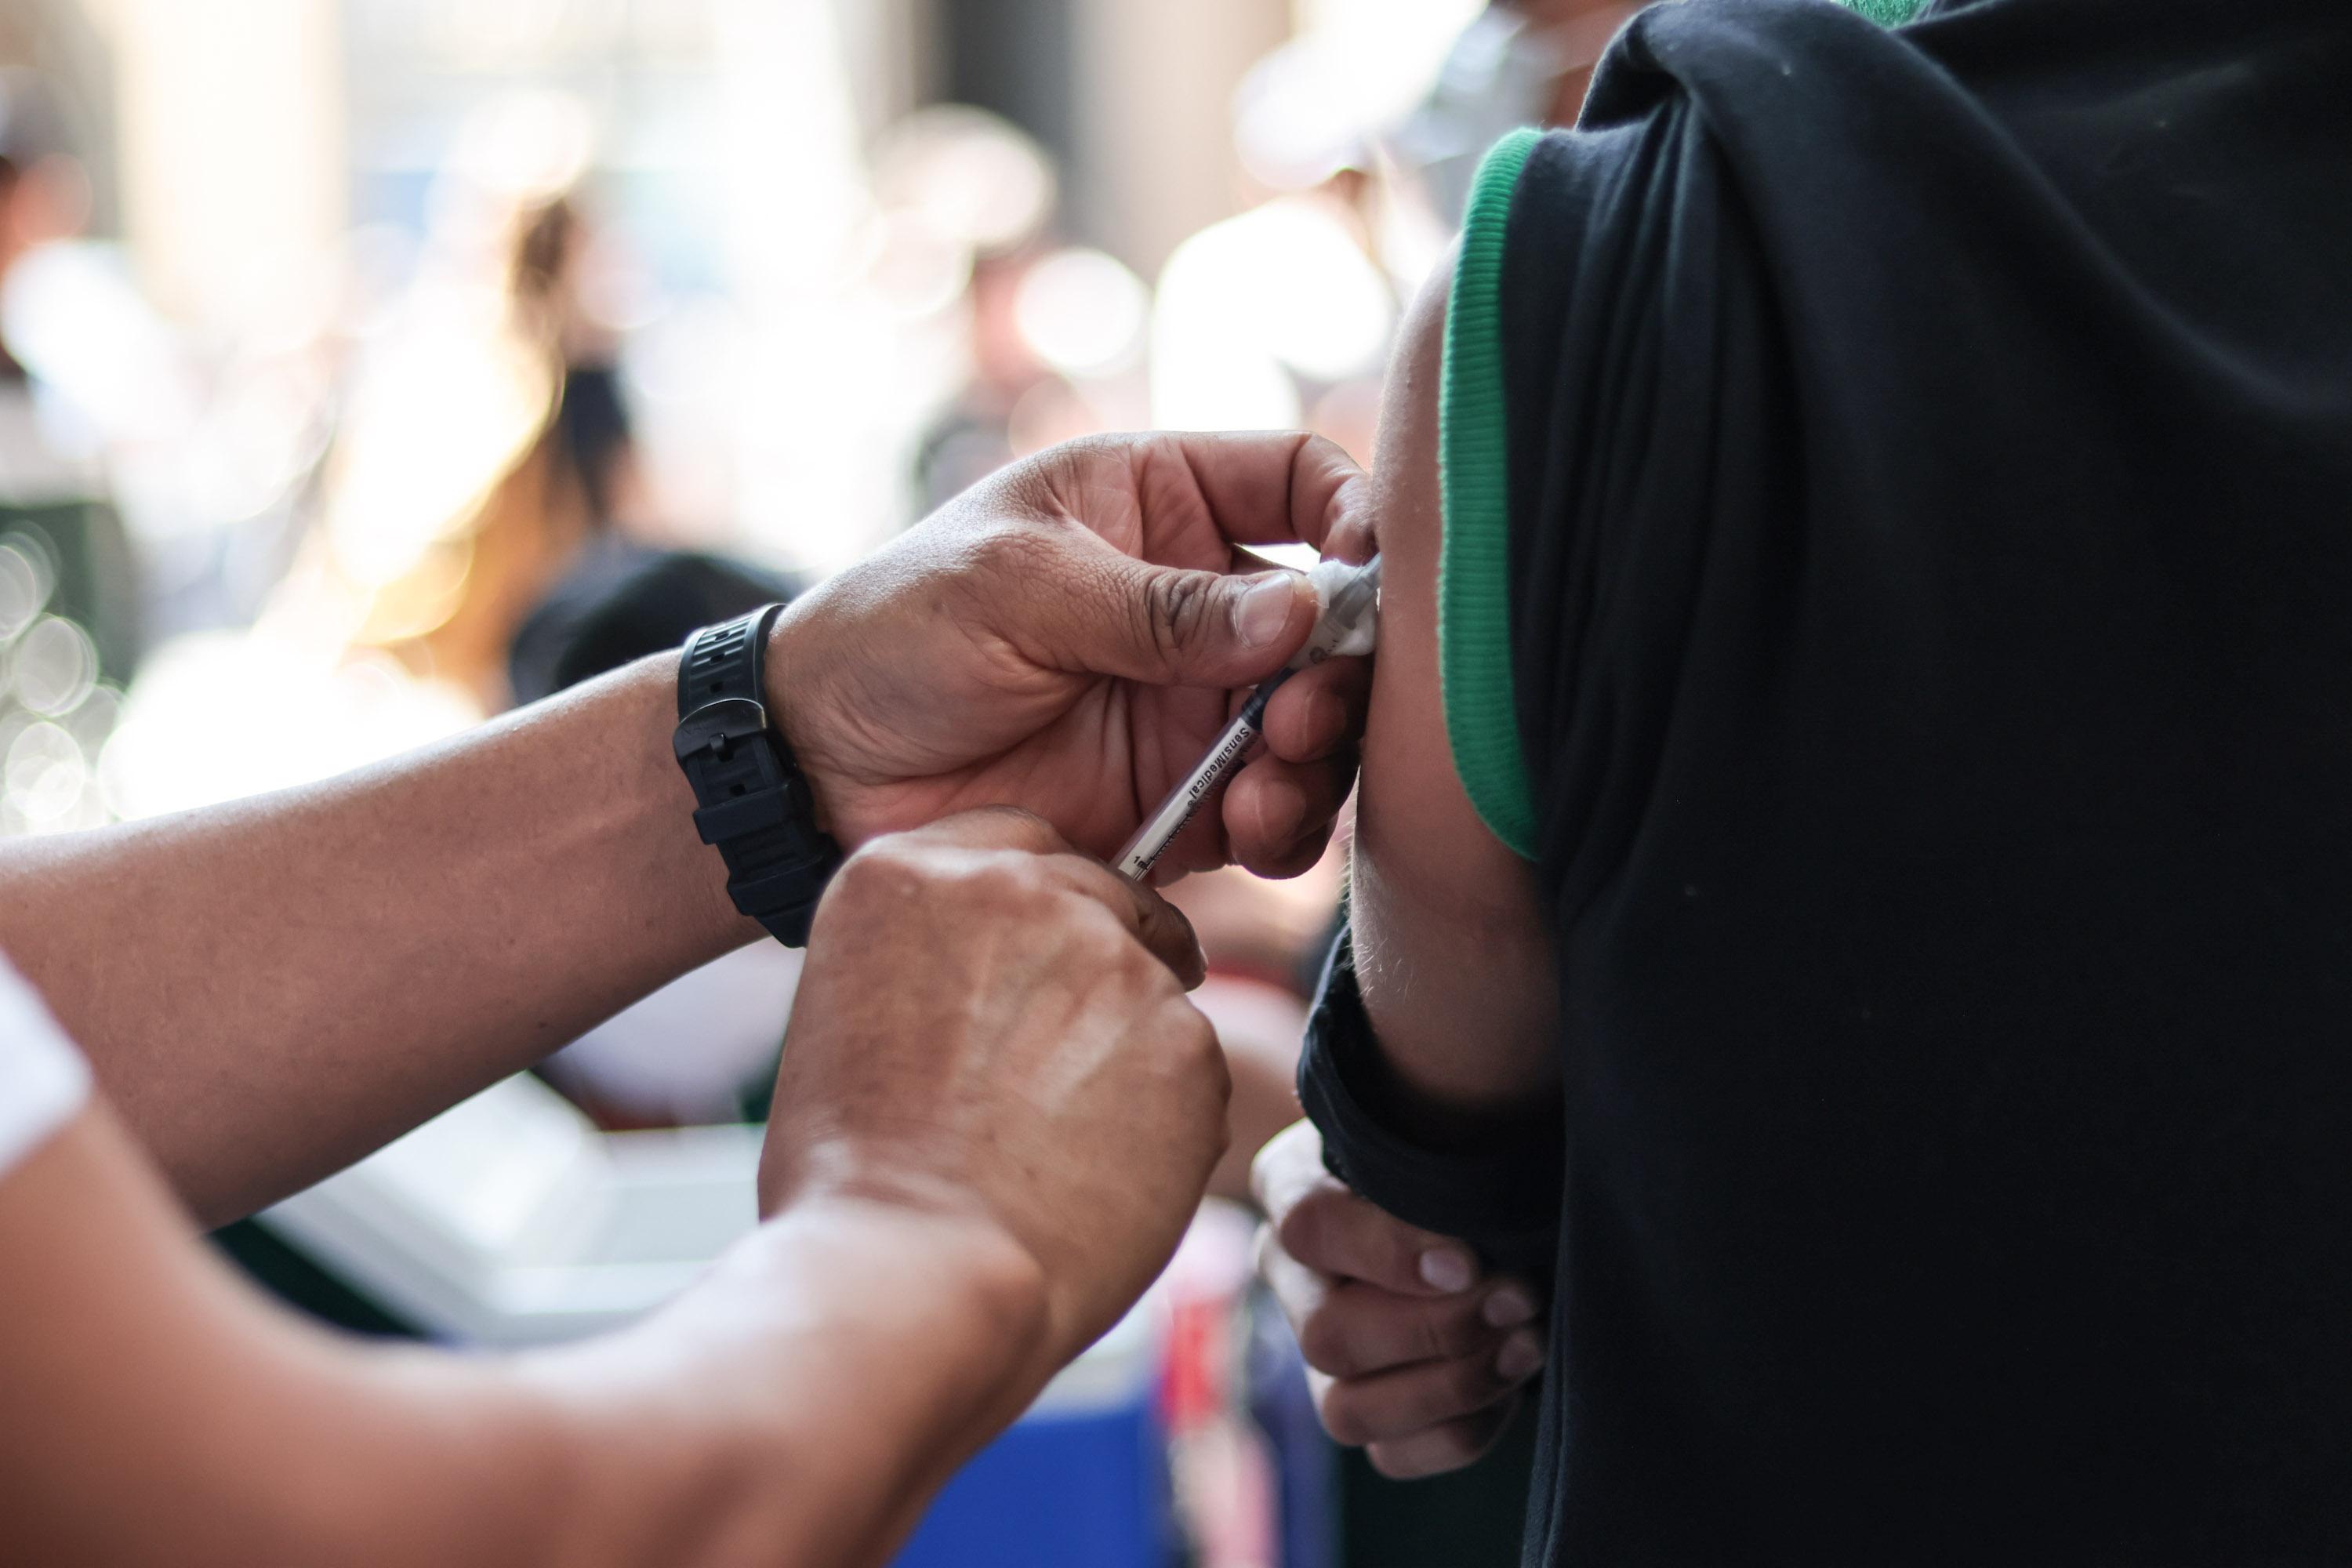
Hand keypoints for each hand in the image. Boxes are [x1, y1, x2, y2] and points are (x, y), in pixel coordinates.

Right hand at [758, 808, 1231, 1360]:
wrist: (909, 1280)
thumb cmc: (855, 1183)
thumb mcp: (850, 1017)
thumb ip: (935, 959)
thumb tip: (1001, 971)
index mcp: (905, 871)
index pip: (1014, 844)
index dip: (1035, 908)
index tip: (1030, 965)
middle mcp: (1013, 885)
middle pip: (1098, 895)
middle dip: (1094, 968)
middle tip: (1051, 1073)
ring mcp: (1108, 954)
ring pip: (1150, 983)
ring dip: (1126, 1049)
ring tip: (1055, 1148)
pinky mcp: (1184, 1032)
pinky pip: (1190, 1063)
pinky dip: (1164, 1114)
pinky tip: (1100, 1176)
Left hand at [769, 433, 1373, 881]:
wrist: (815, 773)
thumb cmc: (894, 634)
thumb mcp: (1016, 588)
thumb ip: (1157, 606)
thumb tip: (1300, 614)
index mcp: (1156, 504)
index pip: (1296, 480)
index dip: (1352, 515)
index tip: (1362, 573)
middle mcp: (1195, 602)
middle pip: (1332, 623)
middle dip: (1342, 672)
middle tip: (1302, 717)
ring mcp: (1194, 706)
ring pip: (1318, 729)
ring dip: (1320, 760)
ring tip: (1268, 787)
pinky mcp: (1181, 802)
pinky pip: (1271, 816)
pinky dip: (1283, 827)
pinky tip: (1248, 830)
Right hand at [1252, 1121, 1545, 1478]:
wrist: (1474, 1182)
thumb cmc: (1455, 1135)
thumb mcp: (1440, 1117)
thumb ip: (1445, 1138)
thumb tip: (1480, 1229)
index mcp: (1292, 1188)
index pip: (1308, 1228)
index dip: (1388, 1254)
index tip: (1470, 1259)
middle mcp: (1291, 1277)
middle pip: (1329, 1337)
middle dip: (1439, 1329)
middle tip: (1522, 1298)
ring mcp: (1320, 1356)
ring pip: (1347, 1412)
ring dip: (1450, 1387)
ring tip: (1527, 1345)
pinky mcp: (1363, 1410)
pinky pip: (1393, 1457)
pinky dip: (1460, 1432)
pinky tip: (1513, 1387)